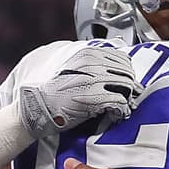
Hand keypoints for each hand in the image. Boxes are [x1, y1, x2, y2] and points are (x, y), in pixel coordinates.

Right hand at [17, 46, 140, 137]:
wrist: (38, 107)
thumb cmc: (57, 92)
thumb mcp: (76, 70)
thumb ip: (96, 65)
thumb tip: (123, 69)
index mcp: (88, 54)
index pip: (122, 58)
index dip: (127, 72)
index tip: (125, 83)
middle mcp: (91, 64)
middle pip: (127, 72)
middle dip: (130, 87)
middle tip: (126, 98)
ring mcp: (92, 80)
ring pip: (127, 86)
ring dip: (127, 99)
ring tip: (120, 107)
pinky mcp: (93, 97)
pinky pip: (120, 102)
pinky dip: (121, 110)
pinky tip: (114, 114)